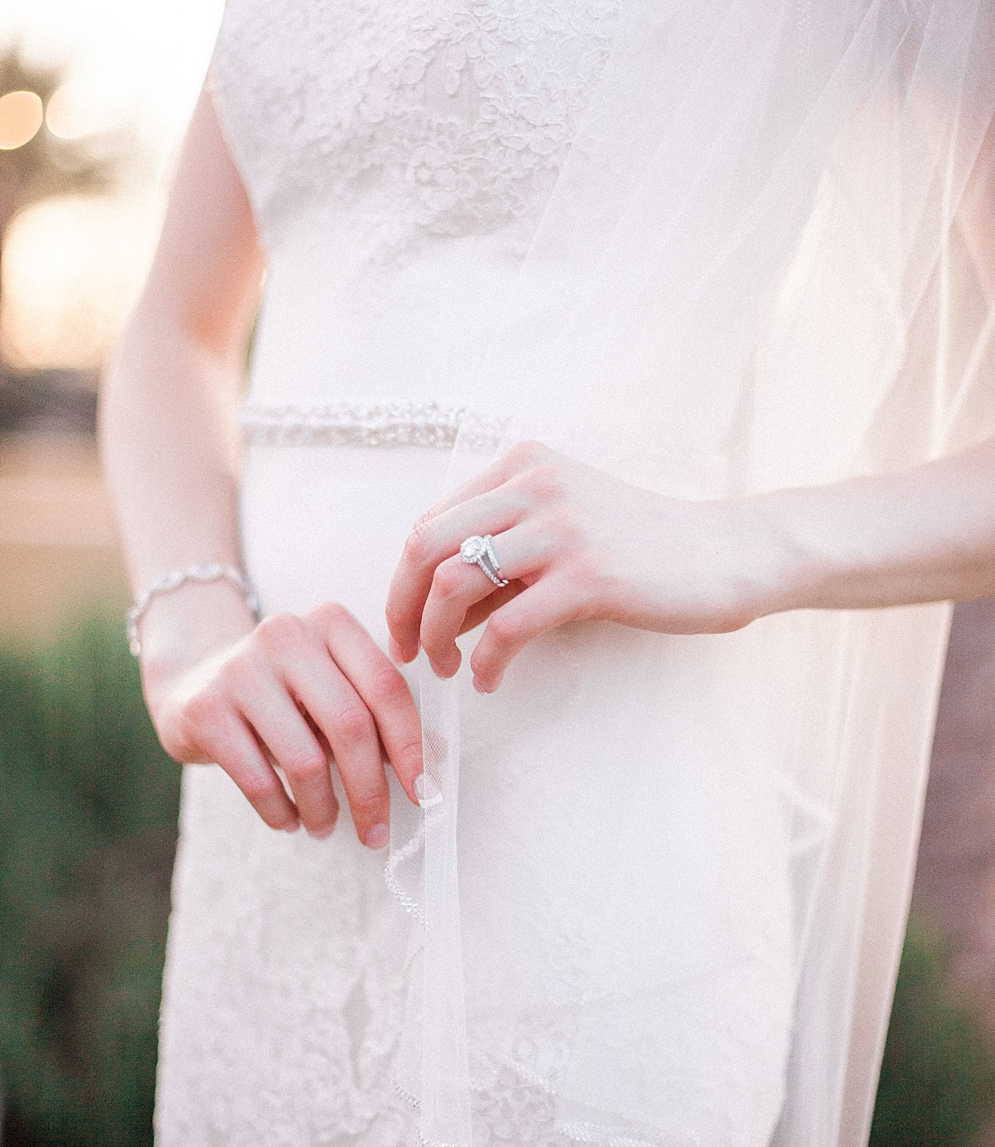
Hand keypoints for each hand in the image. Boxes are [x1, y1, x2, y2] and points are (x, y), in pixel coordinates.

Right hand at [145, 600, 422, 845]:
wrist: (192, 678)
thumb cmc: (283, 693)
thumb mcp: (331, 689)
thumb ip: (378, 718)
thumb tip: (432, 770)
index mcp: (331, 622)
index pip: (386, 688)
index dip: (412, 747)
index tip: (424, 794)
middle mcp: (286, 634)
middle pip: (351, 725)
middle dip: (370, 790)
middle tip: (376, 831)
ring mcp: (241, 669)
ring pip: (305, 759)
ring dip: (324, 808)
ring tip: (326, 825)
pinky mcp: (205, 708)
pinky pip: (258, 779)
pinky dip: (281, 812)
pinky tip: (289, 820)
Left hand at [386, 441, 775, 692]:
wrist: (729, 551)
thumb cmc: (644, 547)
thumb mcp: (566, 525)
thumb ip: (506, 550)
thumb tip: (436, 606)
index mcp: (523, 466)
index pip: (431, 522)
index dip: (405, 580)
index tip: (406, 623)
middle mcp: (535, 485)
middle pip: (426, 548)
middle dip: (403, 609)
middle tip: (411, 652)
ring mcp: (562, 528)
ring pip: (454, 584)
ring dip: (437, 637)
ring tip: (449, 668)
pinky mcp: (588, 576)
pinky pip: (506, 626)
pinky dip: (486, 661)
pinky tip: (491, 679)